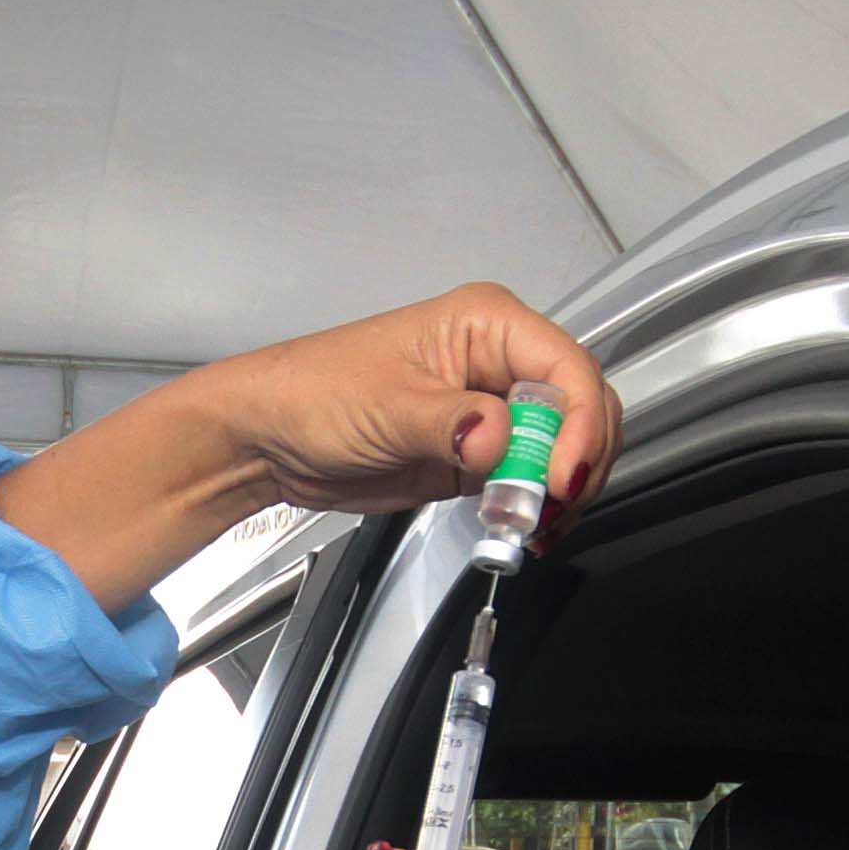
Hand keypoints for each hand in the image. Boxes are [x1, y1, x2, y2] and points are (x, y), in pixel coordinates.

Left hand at [0, 283, 619, 610]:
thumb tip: (499, 438)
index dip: (578, 424)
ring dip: (561, 489)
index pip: (569, 369)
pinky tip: (522, 526)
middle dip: (577, 461)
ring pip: (565, 447)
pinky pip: (532, 478)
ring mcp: (492, 408)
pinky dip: (537, 505)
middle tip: (548, 506)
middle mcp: (498, 360)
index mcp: (486, 322)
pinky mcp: (478, 453)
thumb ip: (450, 423)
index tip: (560, 475)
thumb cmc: (310, 394)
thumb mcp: (384, 406)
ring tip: (531, 522)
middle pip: (581, 409)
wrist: (267, 439)